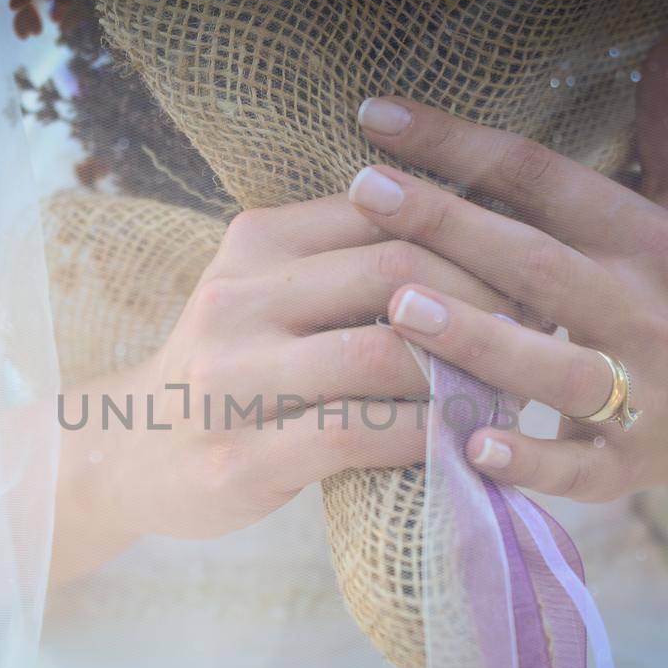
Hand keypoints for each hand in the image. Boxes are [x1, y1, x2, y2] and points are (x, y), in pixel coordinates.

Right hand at [49, 194, 519, 582]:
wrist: (125, 452)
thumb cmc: (230, 368)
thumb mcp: (267, 291)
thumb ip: (345, 262)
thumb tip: (481, 239)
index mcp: (256, 240)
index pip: (389, 212)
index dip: (474, 235)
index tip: (529, 264)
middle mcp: (238, 295)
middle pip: (398, 272)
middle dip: (487, 299)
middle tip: (542, 328)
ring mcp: (232, 376)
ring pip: (385, 353)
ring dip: (466, 372)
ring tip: (513, 387)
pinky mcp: (240, 456)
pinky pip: (359, 433)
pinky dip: (426, 436)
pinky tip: (464, 445)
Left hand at [348, 10, 667, 524]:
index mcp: (648, 238)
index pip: (541, 177)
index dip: (460, 144)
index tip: (375, 116)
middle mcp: (647, 309)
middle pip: (537, 261)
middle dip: (450, 226)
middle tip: (365, 191)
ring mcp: (642, 391)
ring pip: (557, 365)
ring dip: (482, 339)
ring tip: (401, 309)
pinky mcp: (631, 465)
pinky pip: (580, 467)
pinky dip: (532, 461)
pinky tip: (472, 444)